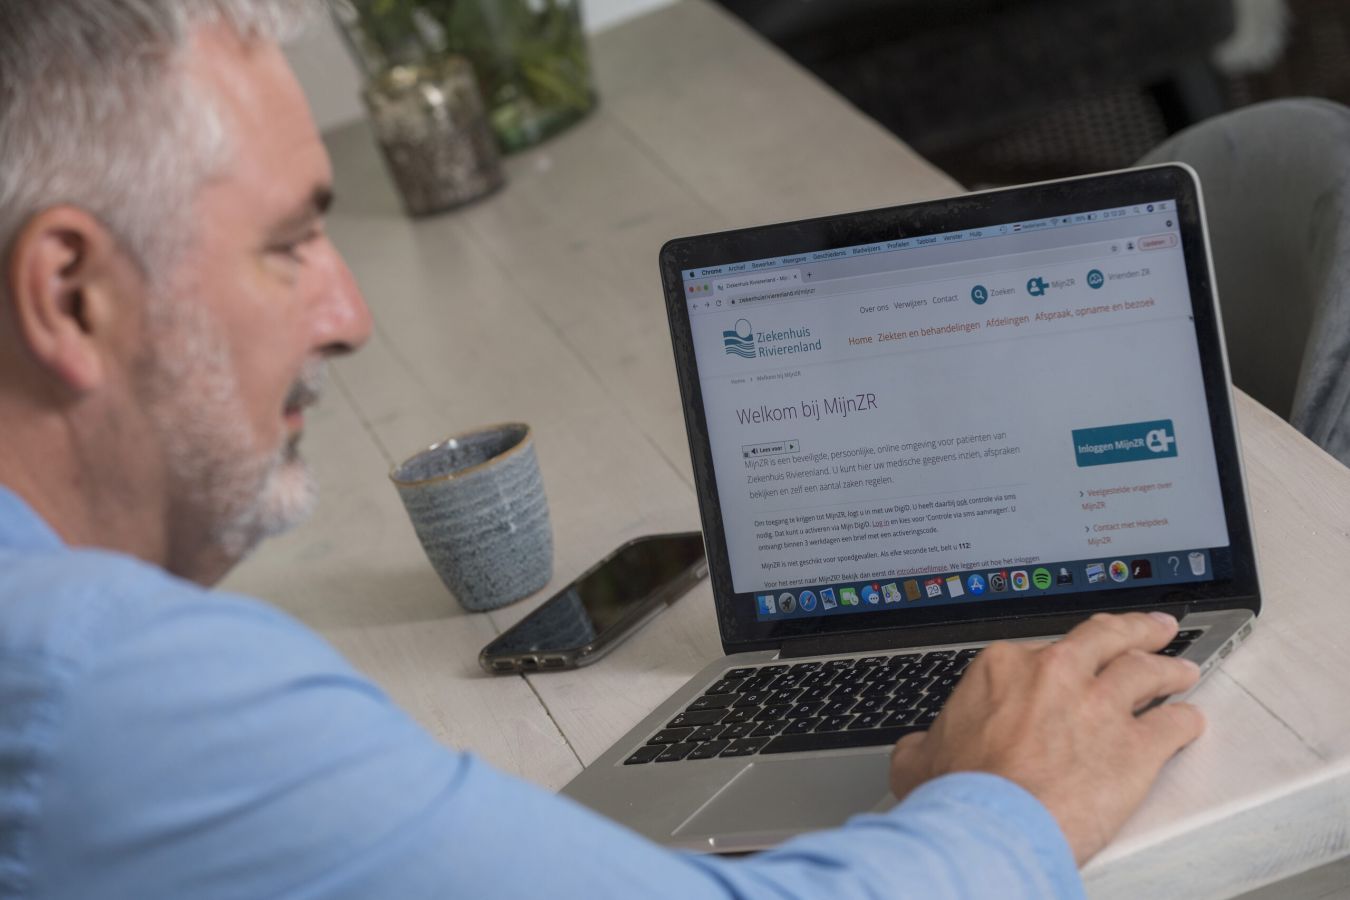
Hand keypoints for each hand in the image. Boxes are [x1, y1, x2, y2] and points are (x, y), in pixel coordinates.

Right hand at [888, 611, 1205, 863]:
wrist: (990, 827)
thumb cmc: (957, 795)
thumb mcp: (921, 757)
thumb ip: (928, 742)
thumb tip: (918, 749)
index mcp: (1004, 667)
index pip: (1042, 649)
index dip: (1059, 659)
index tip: (1069, 663)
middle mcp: (1056, 675)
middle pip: (1106, 637)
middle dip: (1134, 629)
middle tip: (1153, 627)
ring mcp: (1100, 707)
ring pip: (1147, 671)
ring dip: (1169, 668)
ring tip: (1182, 668)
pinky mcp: (1135, 748)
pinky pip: (1172, 725)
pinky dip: (1186, 722)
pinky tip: (1191, 722)